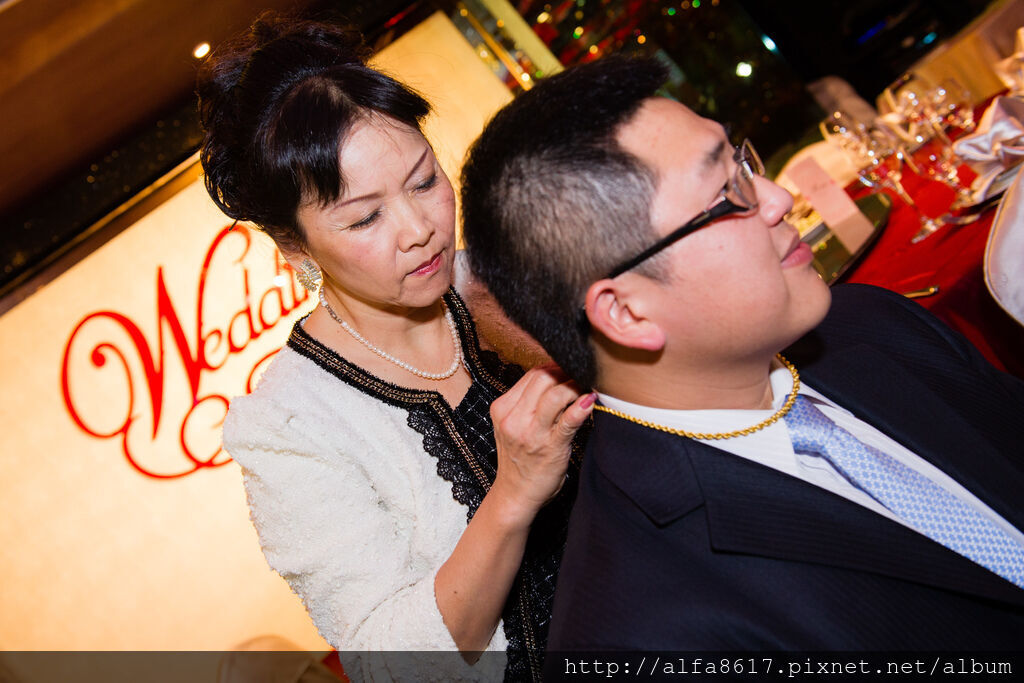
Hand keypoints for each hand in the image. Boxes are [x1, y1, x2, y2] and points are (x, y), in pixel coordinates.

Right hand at [488, 364, 595, 526]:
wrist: (515, 495)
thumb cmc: (519, 459)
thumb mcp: (513, 426)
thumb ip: (527, 403)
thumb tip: (557, 376)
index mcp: (502, 408)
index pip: (532, 374)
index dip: (556, 366)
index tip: (571, 368)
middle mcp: (513, 418)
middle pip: (543, 377)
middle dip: (567, 371)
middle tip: (584, 374)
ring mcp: (530, 433)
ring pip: (555, 394)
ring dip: (576, 385)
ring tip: (589, 386)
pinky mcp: (550, 447)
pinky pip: (568, 420)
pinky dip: (581, 407)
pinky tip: (591, 401)